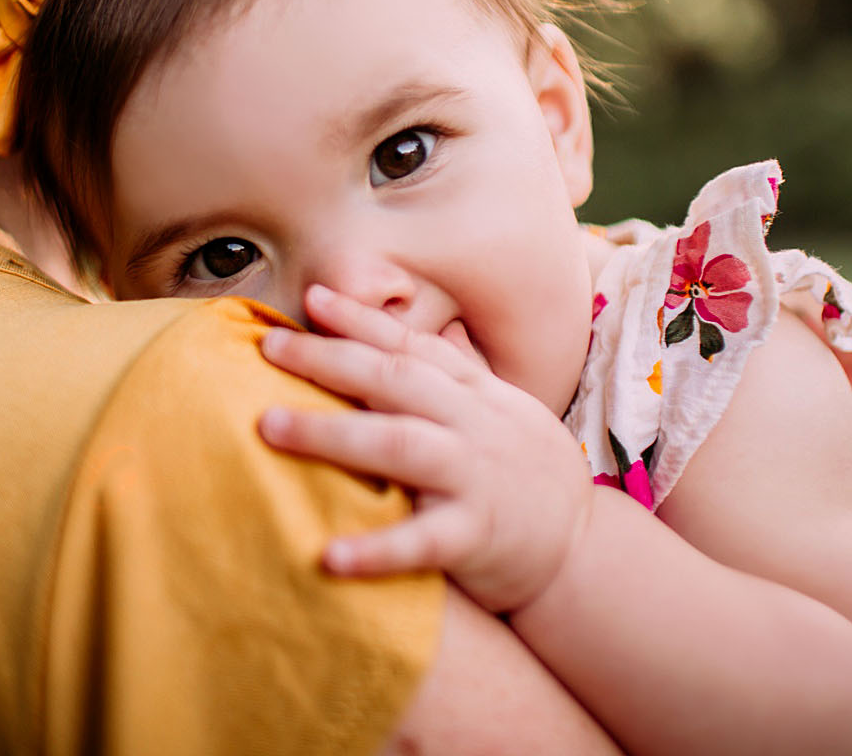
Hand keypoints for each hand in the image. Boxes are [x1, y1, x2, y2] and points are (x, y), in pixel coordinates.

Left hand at [258, 284, 593, 614]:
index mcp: (474, 392)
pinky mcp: (477, 536)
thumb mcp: (498, 411)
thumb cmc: (524, 473)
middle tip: (268, 347)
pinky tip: (329, 554)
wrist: (582, 548)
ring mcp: (475, 477)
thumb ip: (455, 372)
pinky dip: (376, 548)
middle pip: (395, 380)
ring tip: (269, 426)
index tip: (311, 297)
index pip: (411, 345)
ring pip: (400, 445)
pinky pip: (422, 541)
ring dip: (330, 434)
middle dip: (329, 359)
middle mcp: (474, 424)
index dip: (361, 319)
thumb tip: (418, 325)